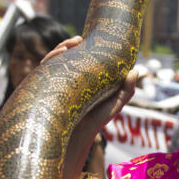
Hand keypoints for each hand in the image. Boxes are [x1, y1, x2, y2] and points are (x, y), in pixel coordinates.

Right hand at [44, 36, 137, 178]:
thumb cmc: (95, 122)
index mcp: (79, 80)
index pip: (76, 58)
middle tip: (77, 40)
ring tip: (69, 45)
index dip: (78, 47)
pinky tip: (58, 56)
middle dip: (66, 46)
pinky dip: (48, 62)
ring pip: (51, 62)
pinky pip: (42, 73)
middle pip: (62, 57)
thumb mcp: (113, 105)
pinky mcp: (43, 91)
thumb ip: (126, 90)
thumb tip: (136, 70)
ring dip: (58, 50)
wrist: (75, 140)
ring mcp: (52, 85)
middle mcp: (64, 81)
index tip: (84, 39)